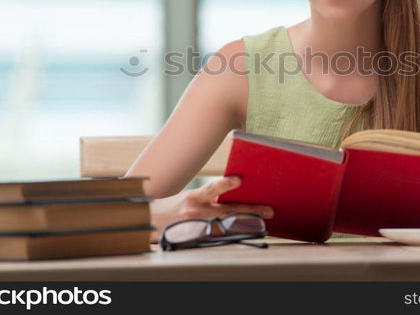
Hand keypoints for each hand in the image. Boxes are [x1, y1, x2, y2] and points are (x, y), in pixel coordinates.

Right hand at [149, 176, 273, 241]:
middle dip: (250, 210)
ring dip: (246, 225)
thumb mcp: (188, 197)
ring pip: (227, 227)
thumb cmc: (172, 207)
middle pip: (227, 211)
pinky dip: (233, 235)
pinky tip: (247, 233)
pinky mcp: (196, 240)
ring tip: (264, 223)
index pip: (211, 189)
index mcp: (193, 197)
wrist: (150, 224)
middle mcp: (195, 213)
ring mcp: (196, 228)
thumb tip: (231, 196)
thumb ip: (208, 197)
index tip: (239, 179)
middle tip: (269, 210)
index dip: (225, 184)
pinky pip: (219, 238)